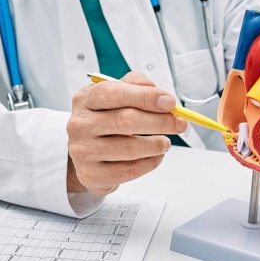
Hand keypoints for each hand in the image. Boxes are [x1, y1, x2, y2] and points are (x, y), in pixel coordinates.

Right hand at [66, 72, 187, 194]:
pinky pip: (129, 170)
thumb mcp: (113, 96)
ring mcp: (83, 151)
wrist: (84, 155)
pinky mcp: (92, 174)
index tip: (169, 103)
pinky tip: (156, 156)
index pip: (114, 93)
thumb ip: (134, 86)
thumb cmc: (103, 121)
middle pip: (125, 121)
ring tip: (166, 142)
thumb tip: (156, 91)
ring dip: (156, 145)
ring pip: (130, 148)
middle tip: (179, 124)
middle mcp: (80, 125)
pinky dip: (150, 163)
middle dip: (159, 122)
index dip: (145, 97)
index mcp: (85, 100)